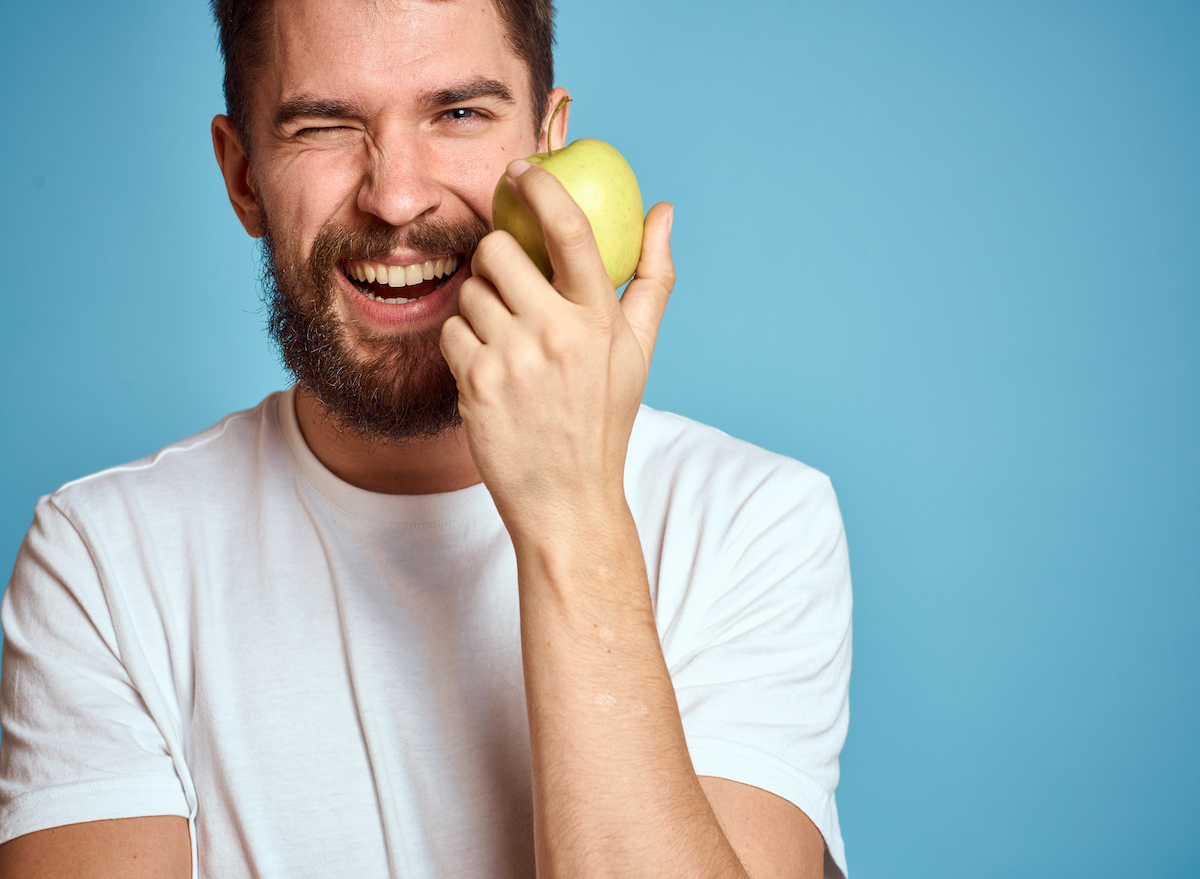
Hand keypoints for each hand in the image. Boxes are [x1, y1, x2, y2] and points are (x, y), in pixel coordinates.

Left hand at [439, 159, 674, 537]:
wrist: (568, 498)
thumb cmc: (604, 418)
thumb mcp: (638, 350)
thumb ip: (652, 277)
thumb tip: (664, 210)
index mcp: (600, 319)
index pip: (571, 231)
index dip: (541, 189)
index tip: (520, 172)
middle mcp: (558, 334)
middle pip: (498, 251)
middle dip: (495, 261)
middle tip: (508, 288)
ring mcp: (514, 359)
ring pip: (470, 293)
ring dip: (480, 310)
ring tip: (506, 346)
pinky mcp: (477, 384)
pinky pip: (452, 332)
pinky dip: (463, 347)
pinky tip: (488, 374)